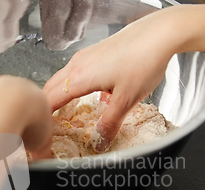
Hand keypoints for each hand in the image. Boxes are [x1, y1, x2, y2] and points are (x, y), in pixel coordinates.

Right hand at [43, 7, 177, 150]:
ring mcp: (85, 56)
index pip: (49, 101)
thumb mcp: (127, 100)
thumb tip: (99, 142)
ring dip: (59, 95)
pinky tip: (91, 93)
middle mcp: (77, 65)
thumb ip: (110, 123)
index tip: (44, 132)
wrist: (160, 33)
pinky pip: (75, 71)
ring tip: (65, 112)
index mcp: (78, 78)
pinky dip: (73, 85)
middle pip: (51, 88)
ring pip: (62, 78)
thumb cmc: (143, 61)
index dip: (44, 118)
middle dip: (47, 107)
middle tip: (50, 125)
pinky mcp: (95, 52)